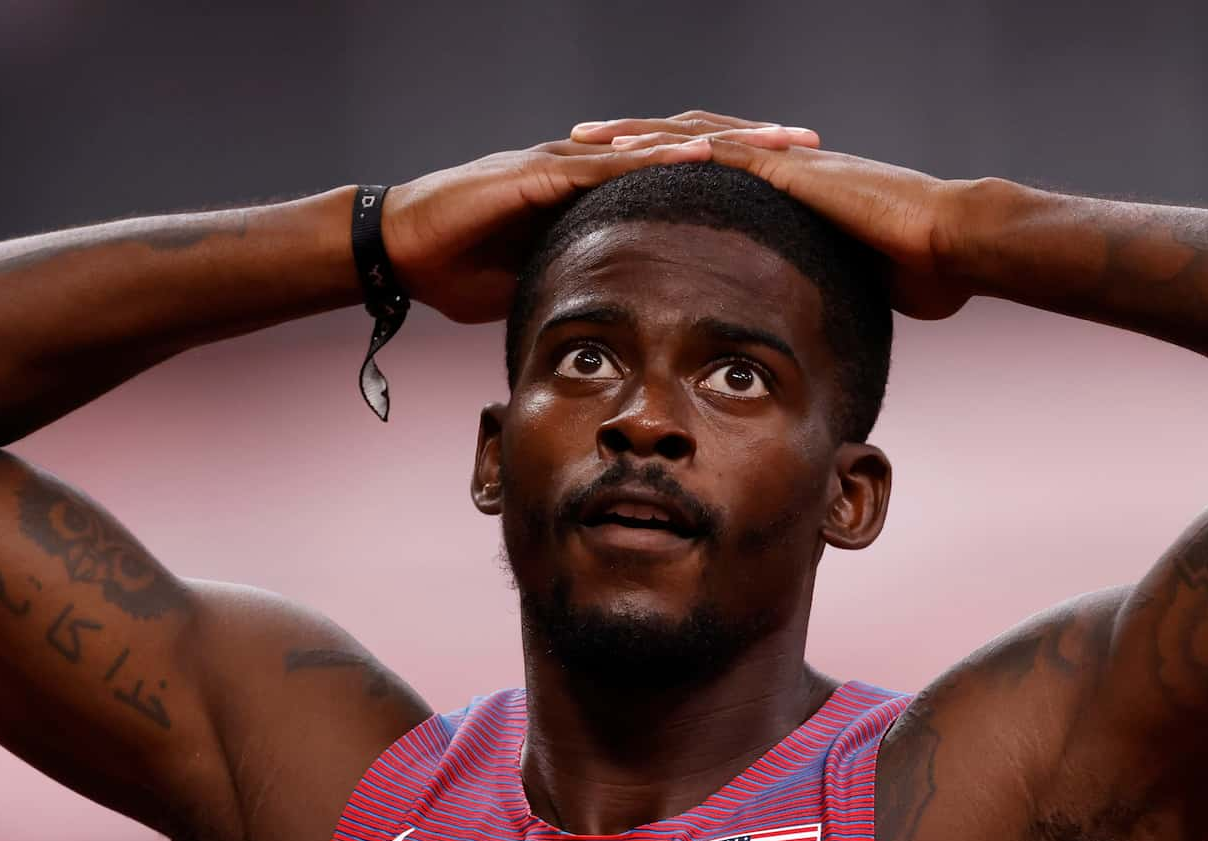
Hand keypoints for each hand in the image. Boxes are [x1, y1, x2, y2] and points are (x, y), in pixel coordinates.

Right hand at [384, 115, 816, 323]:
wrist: (397, 252)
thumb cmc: (462, 272)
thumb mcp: (547, 287)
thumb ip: (590, 293)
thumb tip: (627, 332)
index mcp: (596, 192)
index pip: (679, 173)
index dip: (737, 174)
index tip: (795, 182)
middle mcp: (587, 163)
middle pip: (683, 143)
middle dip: (748, 144)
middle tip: (810, 143)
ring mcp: (564, 161)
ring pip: (655, 142)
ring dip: (719, 141)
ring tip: (776, 142)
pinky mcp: (537, 172)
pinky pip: (606, 163)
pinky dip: (653, 158)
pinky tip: (700, 154)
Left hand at [568, 116, 972, 319]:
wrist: (955, 245)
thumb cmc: (926, 272)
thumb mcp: (861, 287)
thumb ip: (831, 294)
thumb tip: (824, 330)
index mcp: (792, 189)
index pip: (716, 167)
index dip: (665, 166)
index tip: (618, 175)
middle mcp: (782, 164)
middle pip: (690, 139)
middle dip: (632, 140)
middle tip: (577, 141)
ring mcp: (785, 161)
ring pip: (693, 134)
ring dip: (635, 135)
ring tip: (583, 137)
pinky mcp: (791, 170)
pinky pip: (720, 152)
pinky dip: (673, 149)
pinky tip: (631, 152)